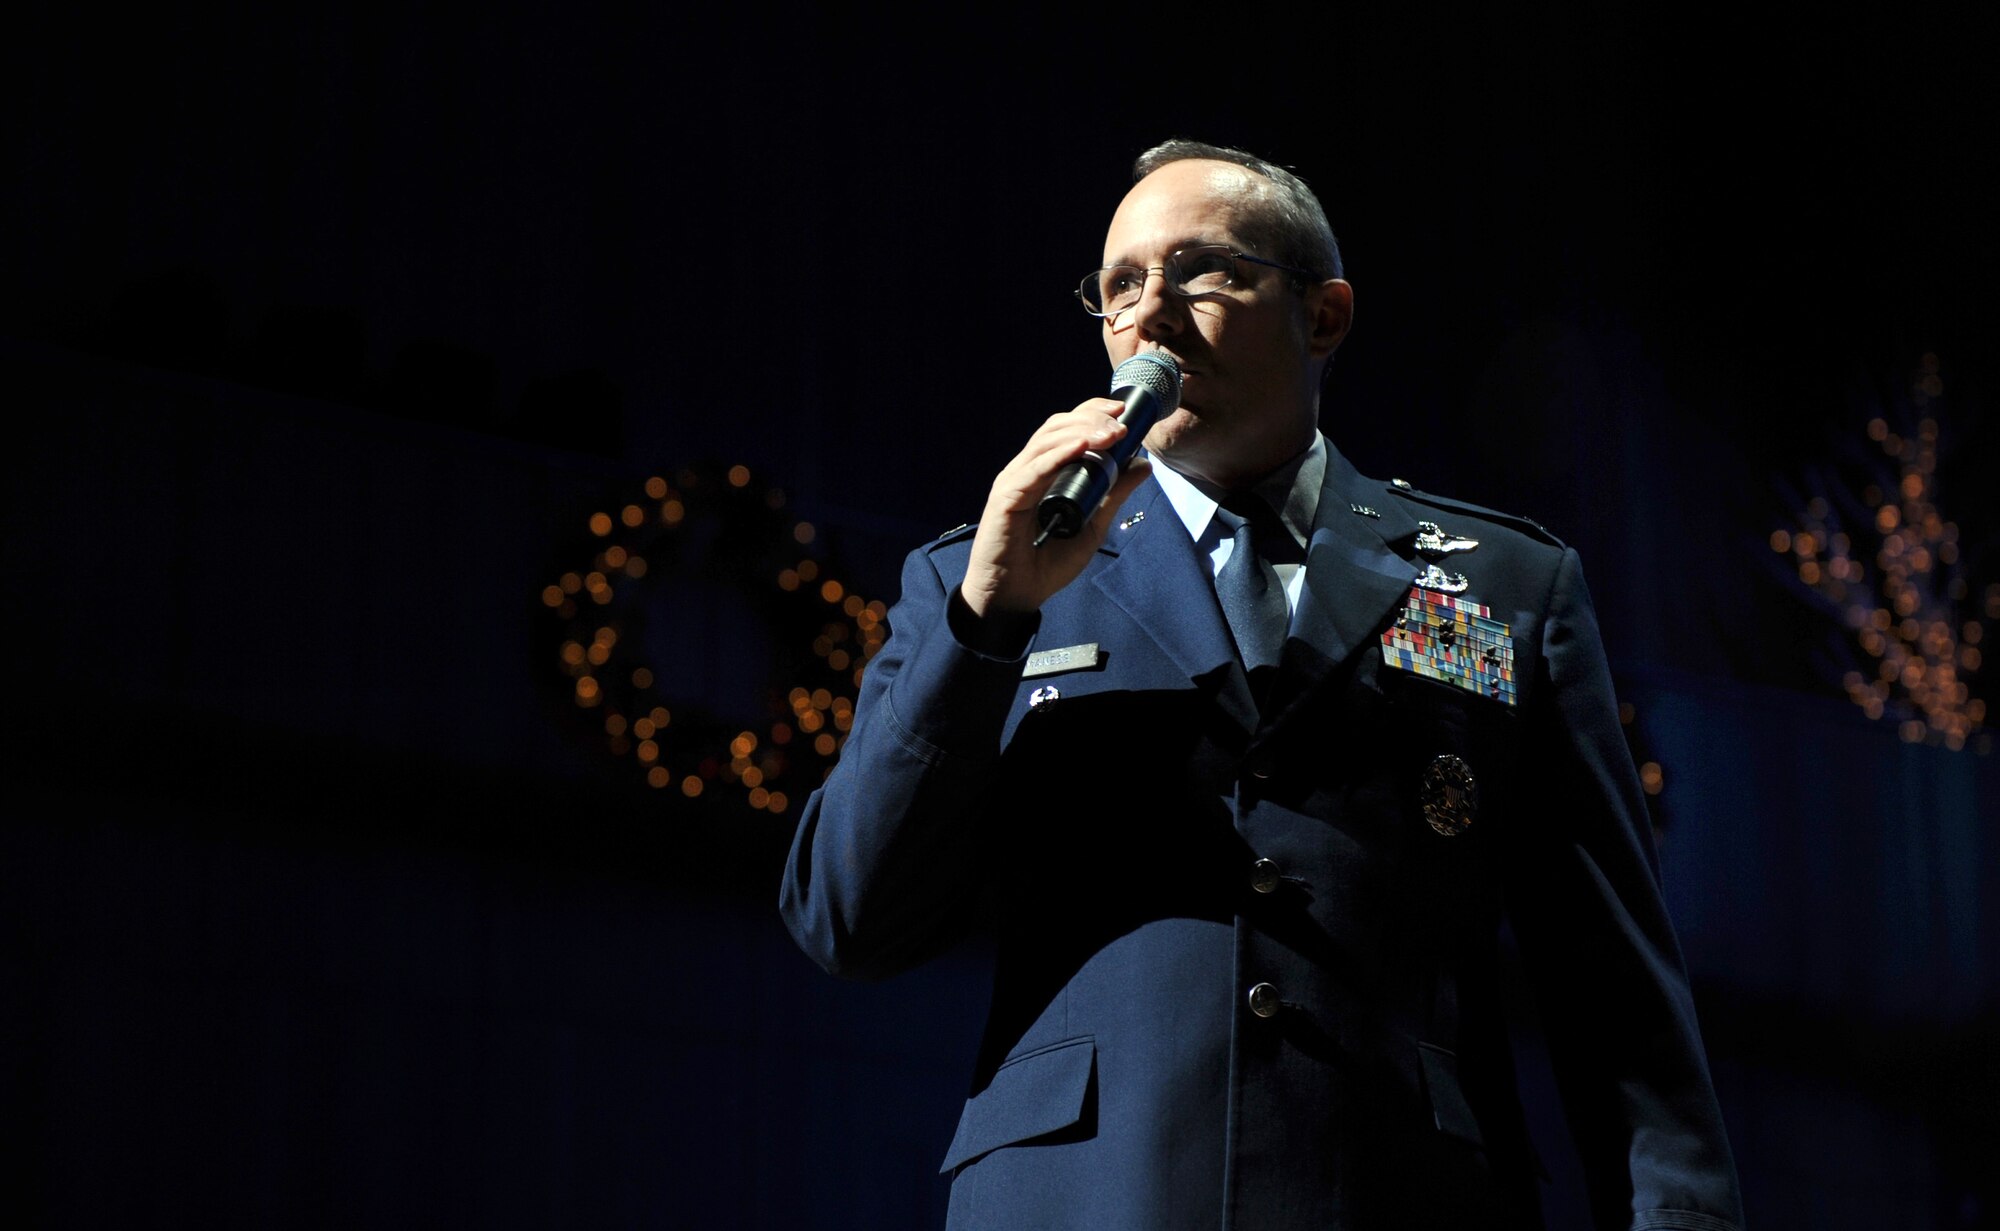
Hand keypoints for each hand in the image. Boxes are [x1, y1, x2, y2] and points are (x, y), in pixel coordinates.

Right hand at [959, 398, 1154, 620]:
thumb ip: (1115, 496)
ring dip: (1081, 431)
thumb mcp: (1093, 526)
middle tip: (1122, 422)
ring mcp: (1014, 481)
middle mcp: (1026, 470)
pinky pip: (1033, 469)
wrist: (1015, 597)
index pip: (1066, 428)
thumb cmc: (1046, 564)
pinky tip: (1082, 446)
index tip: (1123, 411)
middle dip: (1091, 418)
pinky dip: (1059, 454)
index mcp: (1044, 471)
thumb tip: (1143, 465)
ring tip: (1111, 433)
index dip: (1092, 412)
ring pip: (1046, 441)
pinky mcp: (1006, 498)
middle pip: (1056, 426)